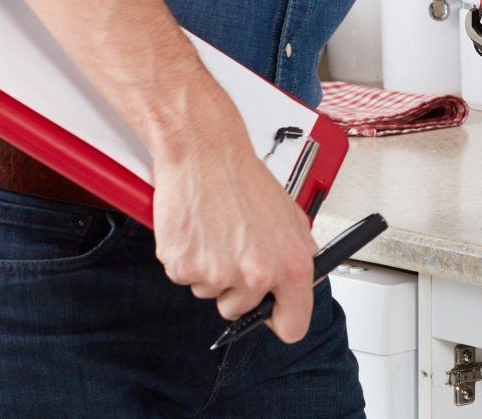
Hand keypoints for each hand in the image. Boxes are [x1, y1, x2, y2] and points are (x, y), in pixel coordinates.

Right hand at [151, 106, 318, 341]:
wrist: (206, 154)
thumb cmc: (244, 180)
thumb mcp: (290, 217)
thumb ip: (296, 255)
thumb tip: (299, 282)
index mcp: (290, 267)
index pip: (292, 326)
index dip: (280, 320)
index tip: (272, 313)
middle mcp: (255, 276)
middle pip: (241, 311)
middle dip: (237, 288)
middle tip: (235, 250)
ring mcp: (216, 275)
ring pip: (211, 293)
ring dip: (212, 271)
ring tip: (218, 232)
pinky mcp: (183, 268)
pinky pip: (186, 278)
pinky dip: (190, 259)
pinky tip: (199, 231)